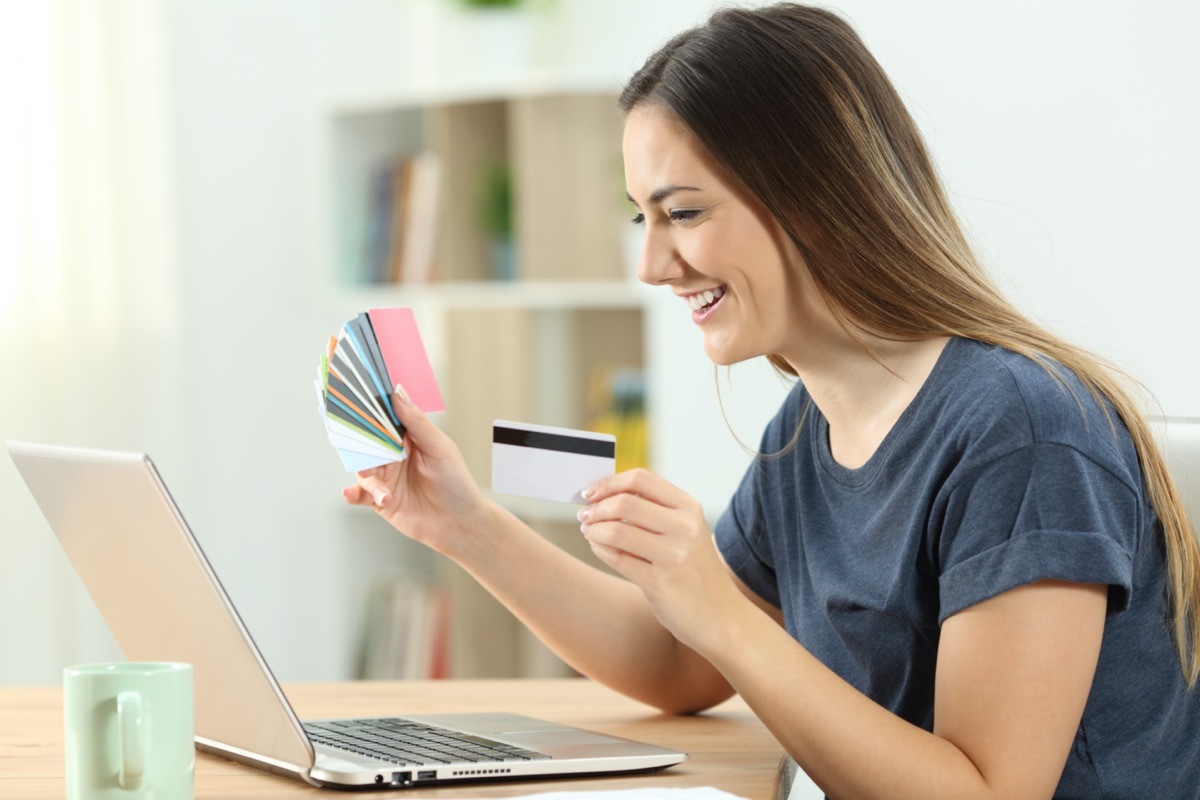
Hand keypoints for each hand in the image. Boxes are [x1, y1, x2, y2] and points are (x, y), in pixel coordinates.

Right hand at [342, 385, 490, 556]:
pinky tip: (351, 493)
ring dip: (368, 477)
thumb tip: (397, 393)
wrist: (460, 523)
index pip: (383, 420)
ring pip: (362, 469)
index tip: (354, 401)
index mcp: (407, 439)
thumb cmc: (456, 483)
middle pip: (367, 444)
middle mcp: (393, 456)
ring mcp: (385, 478)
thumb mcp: (439, 447)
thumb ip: (416, 422)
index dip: (369, 411)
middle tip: (358, 446)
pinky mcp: (380, 500)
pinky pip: (360, 494)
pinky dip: (353, 493)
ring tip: (382, 489)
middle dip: (360, 444)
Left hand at [577, 468, 745, 655]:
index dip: (609, 482)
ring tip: (588, 531)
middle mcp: (684, 528)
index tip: (590, 492)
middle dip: (596, 508)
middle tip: (584, 515)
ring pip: (617, 531)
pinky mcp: (661, 583)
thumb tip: (605, 496)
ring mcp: (674, 556)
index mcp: (689, 508)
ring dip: (594, 529)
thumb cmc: (696, 574)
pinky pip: (618, 559)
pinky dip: (600, 549)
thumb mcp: (686, 533)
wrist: (722, 619)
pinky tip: (598, 548)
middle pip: (625, 502)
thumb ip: (654, 512)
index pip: (641, 479)